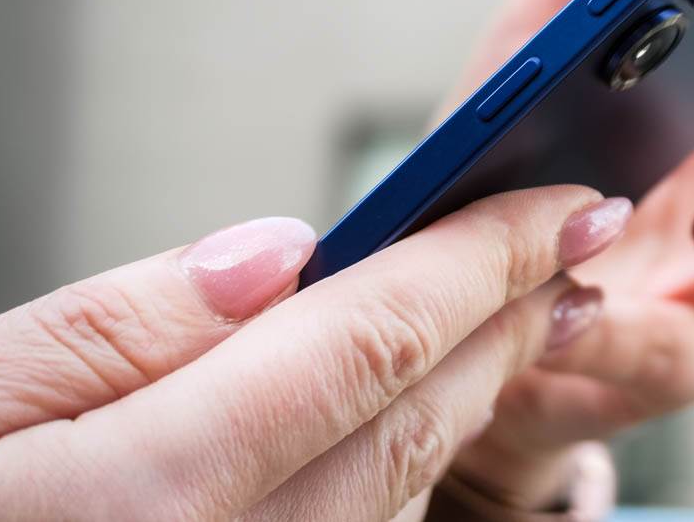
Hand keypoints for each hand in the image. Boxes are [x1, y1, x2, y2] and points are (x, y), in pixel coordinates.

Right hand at [0, 187, 631, 520]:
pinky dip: (404, 458)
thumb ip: (121, 325)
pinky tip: (418, 402)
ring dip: (473, 387)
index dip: (485, 257)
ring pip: (400, 488)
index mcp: (143, 497)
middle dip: (511, 318)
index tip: (560, 200)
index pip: (372, 339)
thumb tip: (275, 257)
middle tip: (573, 242)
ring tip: (523, 306)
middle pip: (412, 417)